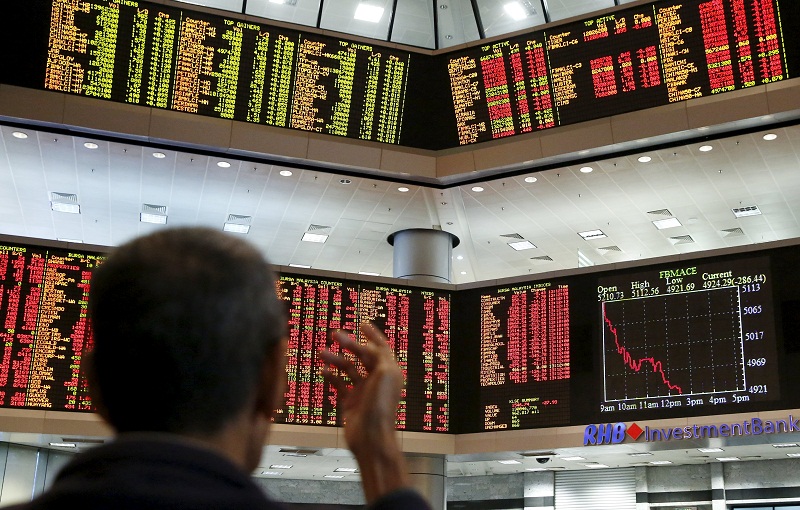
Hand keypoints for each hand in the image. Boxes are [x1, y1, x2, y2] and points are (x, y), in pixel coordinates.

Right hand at [321, 322, 409, 502]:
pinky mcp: (350, 402)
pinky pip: (339, 384)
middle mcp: (377, 379)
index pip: (381, 348)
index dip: (373, 335)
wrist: (371, 436)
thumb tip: (367, 346)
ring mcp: (363, 391)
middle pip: (362, 356)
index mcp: (389, 371)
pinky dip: (331, 376)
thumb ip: (378, 355)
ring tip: (322, 352)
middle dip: (349, 344)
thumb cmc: (381, 405)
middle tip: (334, 334)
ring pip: (348, 369)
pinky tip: (323, 370)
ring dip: (336, 359)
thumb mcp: (385, 373)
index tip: (362, 323)